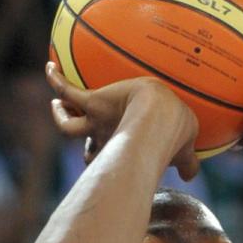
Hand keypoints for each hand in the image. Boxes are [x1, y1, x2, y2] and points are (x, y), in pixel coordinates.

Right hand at [45, 63, 199, 180]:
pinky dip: (56, 80)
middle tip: (90, 149)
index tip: (117, 167)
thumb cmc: (174, 132)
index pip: (121, 163)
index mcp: (130, 152)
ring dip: (61, 116)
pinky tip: (50, 67)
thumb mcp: (186, 148)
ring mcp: (98, 121)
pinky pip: (67, 90)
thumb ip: (188, 161)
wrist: (158, 114)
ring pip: (69, 125)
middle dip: (90, 153)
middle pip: (92, 153)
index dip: (118, 167)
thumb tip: (191, 175)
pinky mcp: (93, 102)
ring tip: (56, 104)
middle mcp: (110, 141)